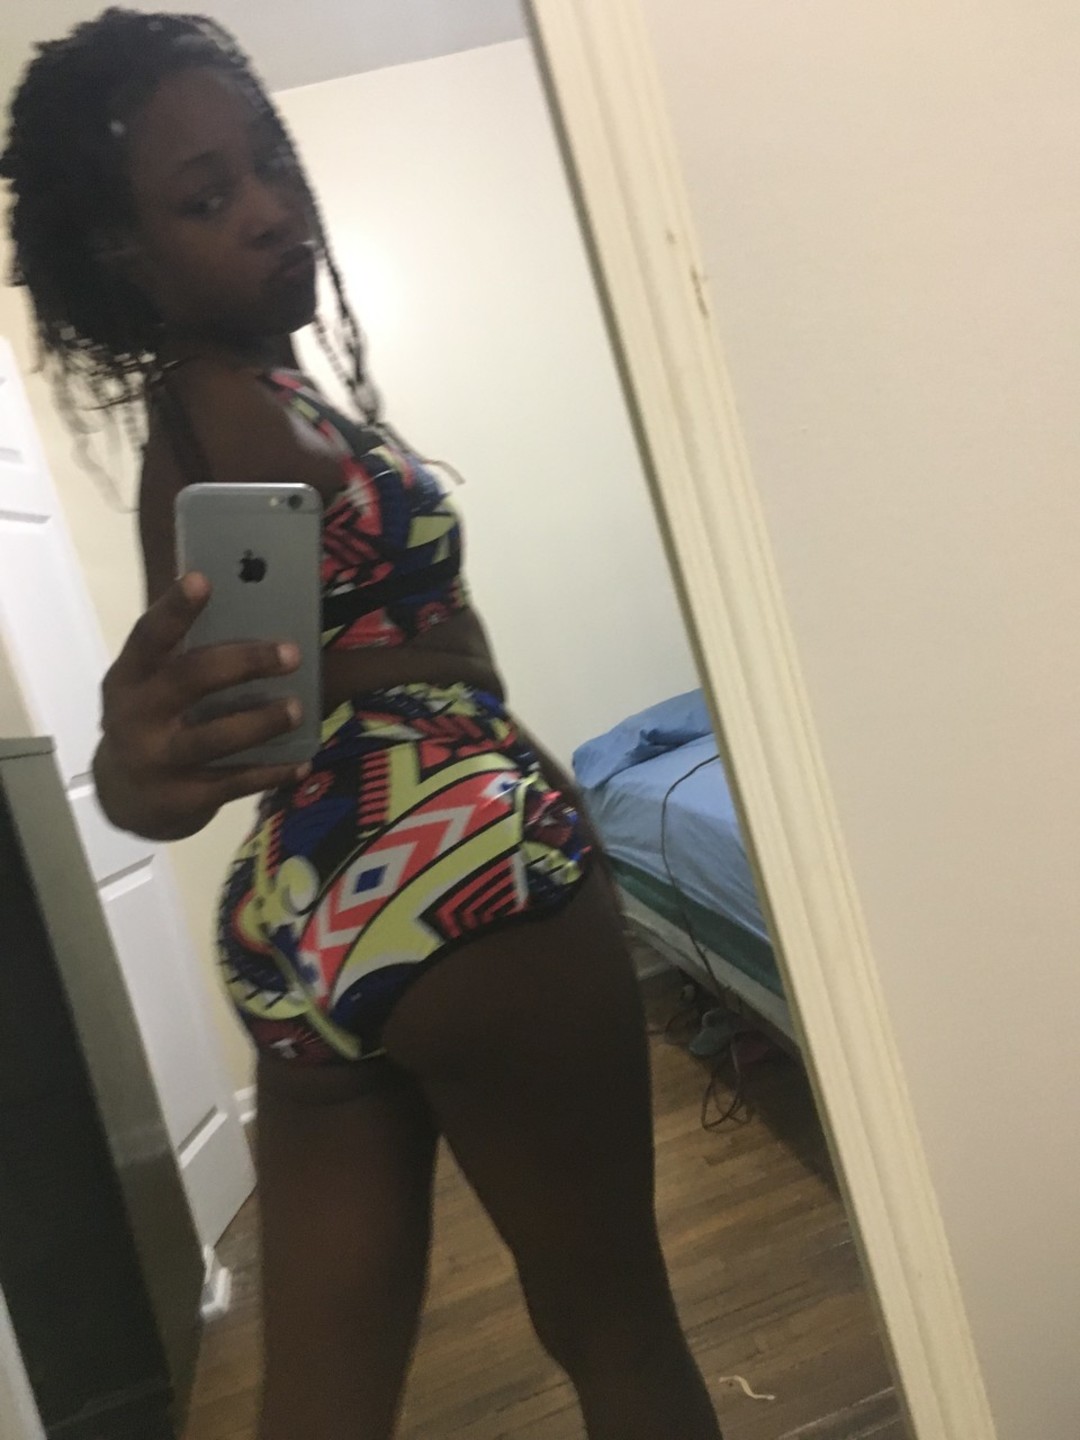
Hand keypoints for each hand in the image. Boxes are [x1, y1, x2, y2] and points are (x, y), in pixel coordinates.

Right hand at [93, 573, 309, 841]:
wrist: (124, 798)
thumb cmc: (151, 722)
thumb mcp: (151, 688)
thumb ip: (184, 656)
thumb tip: (253, 605)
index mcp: (129, 677)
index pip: (149, 636)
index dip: (174, 609)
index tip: (202, 579)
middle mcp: (137, 716)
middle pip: (189, 681)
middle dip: (243, 663)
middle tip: (291, 653)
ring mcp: (158, 760)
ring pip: (215, 738)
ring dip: (261, 722)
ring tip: (297, 709)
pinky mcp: (183, 798)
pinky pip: (234, 783)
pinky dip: (272, 772)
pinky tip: (302, 763)